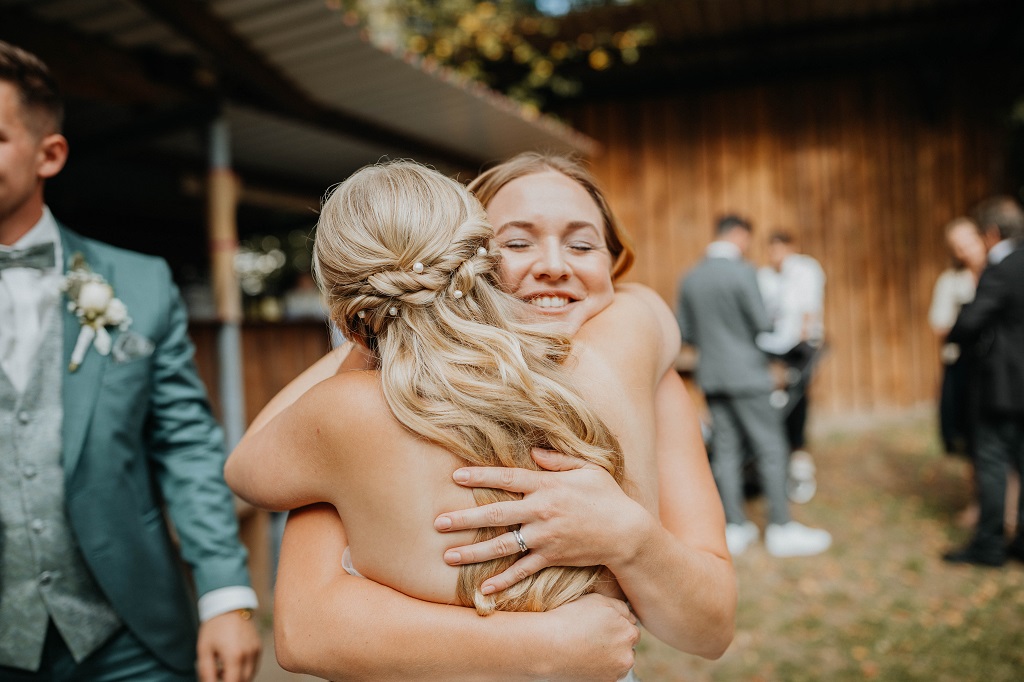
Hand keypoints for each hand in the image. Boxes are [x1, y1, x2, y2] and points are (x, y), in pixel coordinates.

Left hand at [196, 610, 261, 681]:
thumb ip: (207, 672)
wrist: (229, 606)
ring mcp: (256, 650)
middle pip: (243, 681)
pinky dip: (244, 670)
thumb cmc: (214, 628)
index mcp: (234, 656)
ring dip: (238, 677)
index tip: (216, 680)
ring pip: (250, 675)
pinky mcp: (259, 647)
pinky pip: (254, 666)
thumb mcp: (204, 650)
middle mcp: (249, 654)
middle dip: (231, 681)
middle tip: (217, 673)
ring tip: (224, 667)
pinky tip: (233, 661)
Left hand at [434, 448, 648, 594]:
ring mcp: (545, 536)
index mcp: (547, 485)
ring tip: (448, 556)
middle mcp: (542, 510)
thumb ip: (558, 460)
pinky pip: (523, 570)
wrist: (628, 533)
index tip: (456, 476)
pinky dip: (503, 580)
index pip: (507, 478)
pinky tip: (483, 588)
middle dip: (464, 518)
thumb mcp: (587, 469)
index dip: (480, 476)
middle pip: (496, 513)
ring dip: (474, 551)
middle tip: (438, 523)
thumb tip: (533, 452)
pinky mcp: (552, 557)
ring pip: (503, 545)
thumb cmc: (608, 497)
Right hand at [542, 594, 639, 680]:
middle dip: (616, 641)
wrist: (547, 646)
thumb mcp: (599, 600)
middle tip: (593, 635)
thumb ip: (620, 607)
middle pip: (627, 646)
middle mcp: (627, 656)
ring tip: (587, 646)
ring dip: (609, 655)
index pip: (631, 627)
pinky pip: (606, 672)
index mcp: (629, 634)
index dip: (616, 623)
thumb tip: (629, 615)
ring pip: (618, 661)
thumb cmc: (571, 619)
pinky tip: (584, 657)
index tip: (600, 623)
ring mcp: (615, 672)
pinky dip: (599, 667)